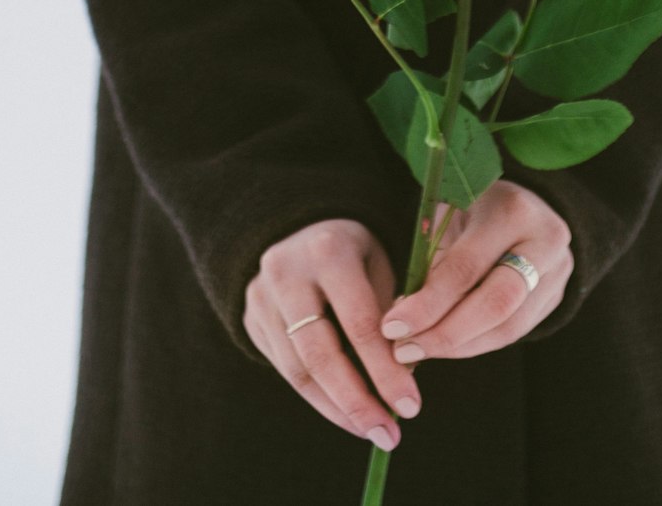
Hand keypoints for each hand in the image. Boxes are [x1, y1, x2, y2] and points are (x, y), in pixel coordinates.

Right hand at [242, 219, 421, 453]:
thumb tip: (403, 378)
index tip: (412, 407)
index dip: (385, 370)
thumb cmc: (355, 250)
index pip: (358, 322)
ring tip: (371, 430)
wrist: (300, 226)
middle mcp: (286, 273)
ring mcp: (261, 297)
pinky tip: (346, 412)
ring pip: (298, 370)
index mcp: (328, 250)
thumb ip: (390, 313)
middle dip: (357, 402)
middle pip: (320, 354)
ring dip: (337, 409)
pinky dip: (318, 396)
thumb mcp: (381, 263)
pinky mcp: (250, 319)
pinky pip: (285, 369)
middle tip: (388, 435)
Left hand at [380, 180, 573, 361]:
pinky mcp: (557, 296)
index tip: (392, 326)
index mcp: (511, 210)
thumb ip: (431, 259)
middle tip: (404, 349)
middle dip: (445, 334)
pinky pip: (515, 332)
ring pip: (508, 327)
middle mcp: (544, 241)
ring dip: (458, 346)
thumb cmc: (474, 207)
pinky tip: (446, 346)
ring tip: (419, 351)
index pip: (467, 267)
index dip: (428, 303)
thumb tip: (402, 317)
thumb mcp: (449, 215)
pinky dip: (476, 344)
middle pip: (496, 304)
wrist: (525, 204)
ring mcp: (557, 271)